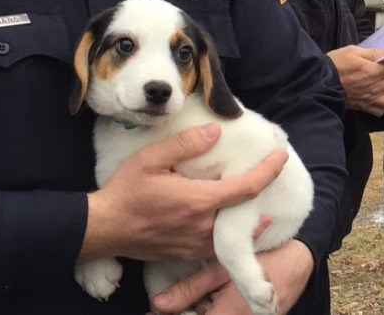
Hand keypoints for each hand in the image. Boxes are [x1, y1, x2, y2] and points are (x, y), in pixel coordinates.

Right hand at [80, 123, 286, 261]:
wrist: (103, 229)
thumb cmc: (125, 192)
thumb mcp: (151, 158)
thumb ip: (185, 144)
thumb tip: (215, 131)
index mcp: (199, 201)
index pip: (247, 187)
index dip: (269, 171)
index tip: (280, 156)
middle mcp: (203, 226)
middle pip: (245, 211)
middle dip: (261, 192)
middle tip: (270, 173)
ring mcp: (196, 244)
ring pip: (234, 232)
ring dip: (250, 218)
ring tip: (258, 201)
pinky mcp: (187, 253)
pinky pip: (219, 245)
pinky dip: (231, 234)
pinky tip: (231, 223)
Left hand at [151, 239, 313, 313]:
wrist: (300, 262)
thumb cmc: (263, 261)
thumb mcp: (224, 270)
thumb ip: (190, 290)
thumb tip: (158, 305)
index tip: (153, 313)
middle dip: (186, 313)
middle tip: (166, 308)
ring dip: (199, 312)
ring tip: (185, 306)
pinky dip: (212, 313)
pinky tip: (204, 306)